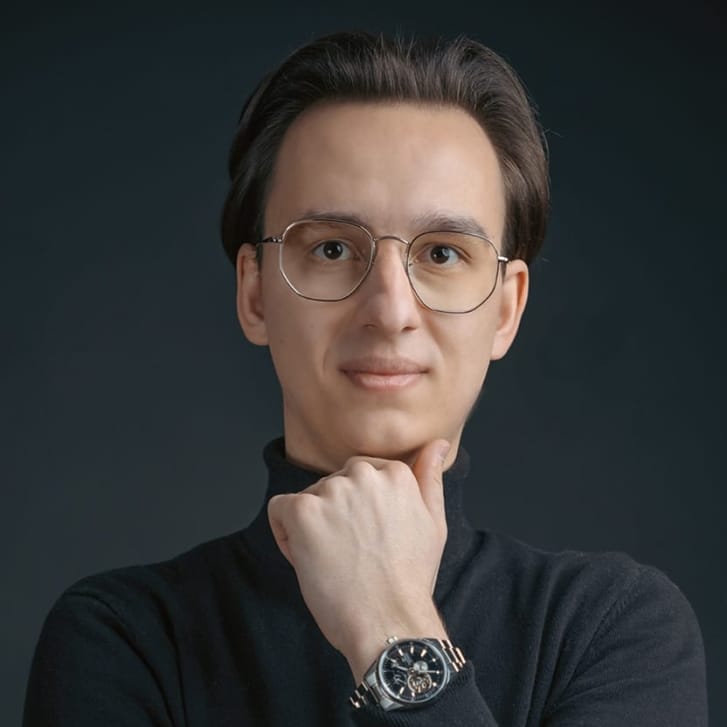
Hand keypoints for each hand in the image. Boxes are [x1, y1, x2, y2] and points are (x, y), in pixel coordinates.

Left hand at [267, 439, 450, 682]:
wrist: (388, 620)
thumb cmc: (410, 579)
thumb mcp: (433, 523)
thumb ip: (430, 477)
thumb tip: (437, 442)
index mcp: (394, 473)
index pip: (359, 476)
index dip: (358, 510)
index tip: (368, 540)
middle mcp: (363, 474)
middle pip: (332, 485)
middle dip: (335, 514)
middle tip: (351, 554)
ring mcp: (332, 491)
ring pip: (308, 498)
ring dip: (312, 526)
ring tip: (332, 561)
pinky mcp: (304, 510)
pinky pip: (279, 509)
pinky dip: (285, 533)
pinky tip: (305, 557)